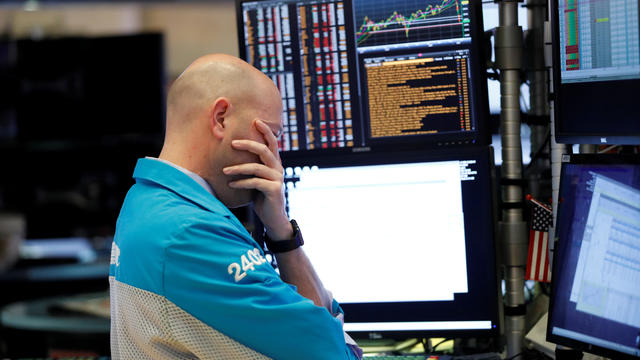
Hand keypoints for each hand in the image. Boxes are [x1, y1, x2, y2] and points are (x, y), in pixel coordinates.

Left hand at [223, 120, 292, 239]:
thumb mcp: (257, 180)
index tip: (255, 120)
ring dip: (238, 168)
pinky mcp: (274, 190)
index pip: (272, 143)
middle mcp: (278, 169)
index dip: (266, 131)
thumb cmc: (262, 198)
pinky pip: (255, 182)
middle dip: (249, 144)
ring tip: (224, 170)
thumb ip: (253, 168)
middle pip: (265, 150)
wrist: (273, 218)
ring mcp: (277, 179)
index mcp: (275, 164)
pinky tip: (231, 184)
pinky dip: (241, 182)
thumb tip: (234, 156)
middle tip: (233, 143)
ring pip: (256, 167)